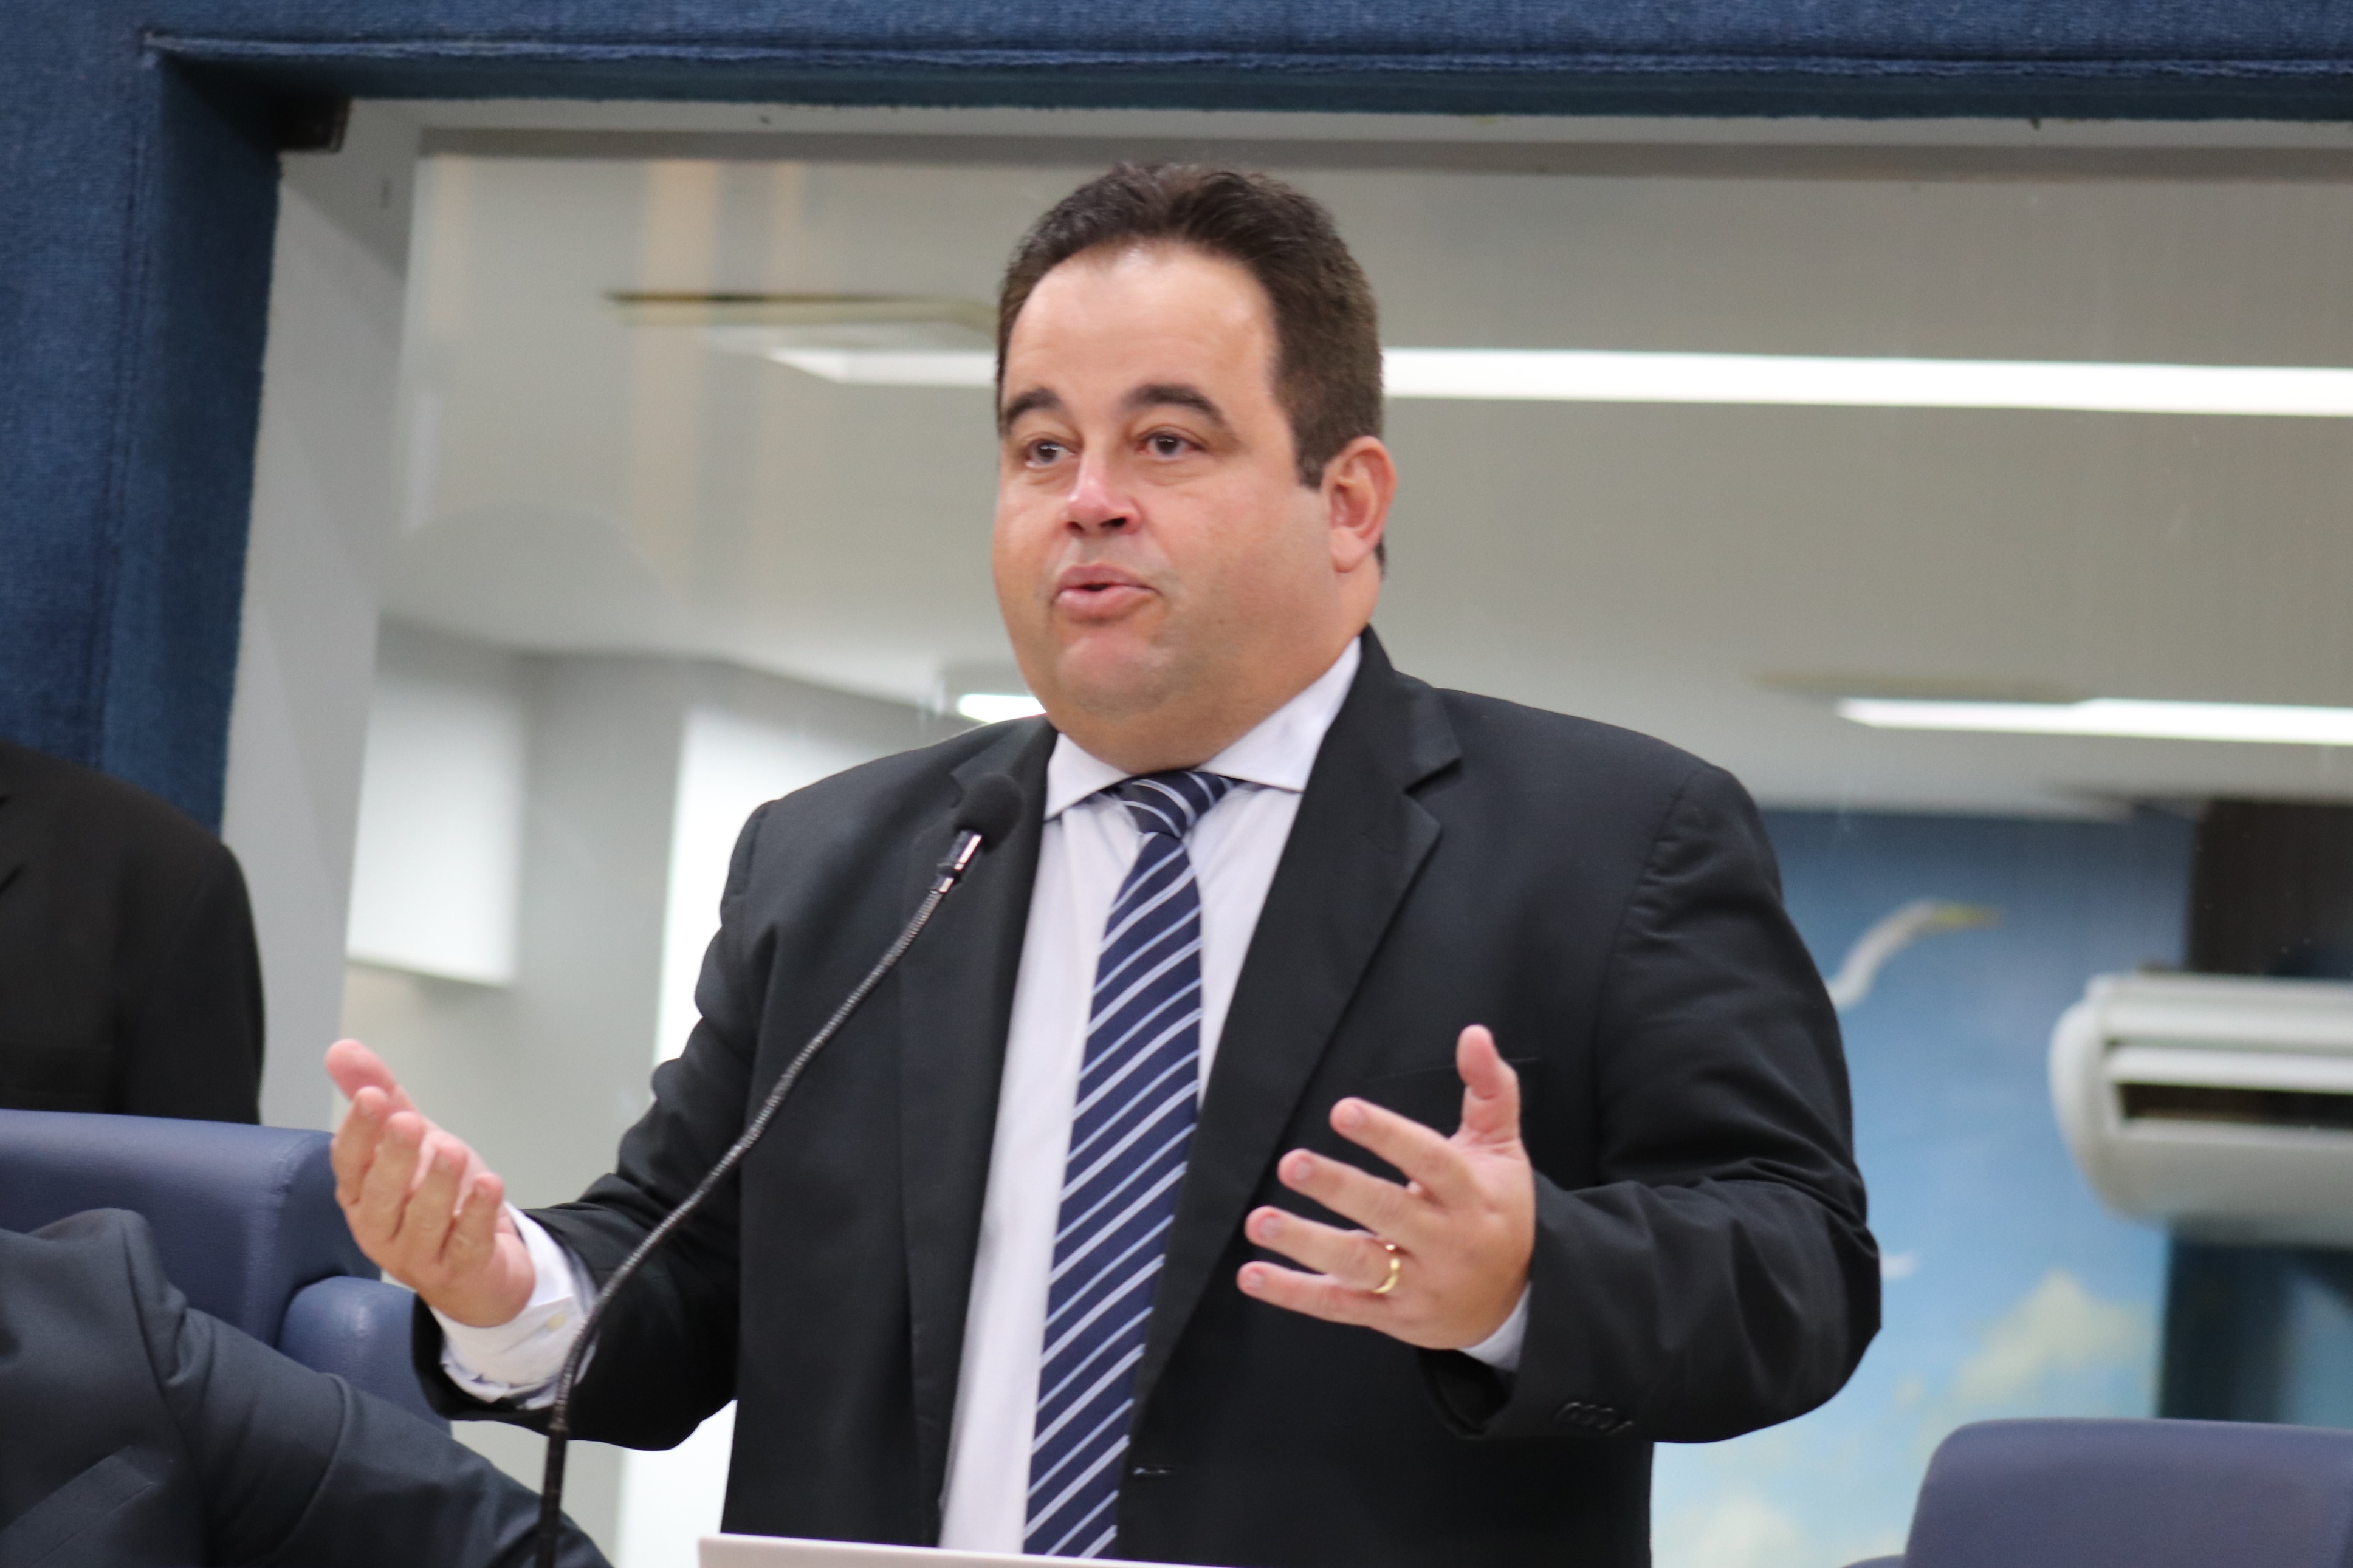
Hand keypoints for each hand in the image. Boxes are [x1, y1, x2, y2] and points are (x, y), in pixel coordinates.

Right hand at [326, 1039, 536, 1327]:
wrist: (478, 1266)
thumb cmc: (435, 1198)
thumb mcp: (412, 1141)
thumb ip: (382, 1096)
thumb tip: (341, 1048)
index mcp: (362, 1195)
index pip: (350, 1163)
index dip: (359, 1132)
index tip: (371, 1097)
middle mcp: (382, 1228)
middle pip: (382, 1194)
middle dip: (393, 1157)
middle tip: (407, 1122)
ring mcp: (420, 1255)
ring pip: (424, 1220)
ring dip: (437, 1183)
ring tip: (451, 1150)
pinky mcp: (462, 1270)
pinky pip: (467, 1242)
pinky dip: (478, 1213)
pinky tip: (489, 1185)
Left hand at [1237, 1025, 1533, 1349]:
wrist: (1518, 1299)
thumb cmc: (1498, 1208)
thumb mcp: (1502, 1149)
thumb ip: (1490, 1089)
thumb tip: (1474, 1033)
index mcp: (1470, 1194)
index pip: (1430, 1160)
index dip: (1387, 1136)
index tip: (1343, 1110)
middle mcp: (1445, 1240)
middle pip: (1389, 1212)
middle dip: (1339, 1188)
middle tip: (1292, 1163)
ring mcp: (1417, 1283)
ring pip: (1360, 1264)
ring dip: (1307, 1244)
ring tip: (1260, 1221)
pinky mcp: (1392, 1315)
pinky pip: (1339, 1306)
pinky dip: (1294, 1293)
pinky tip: (1253, 1275)